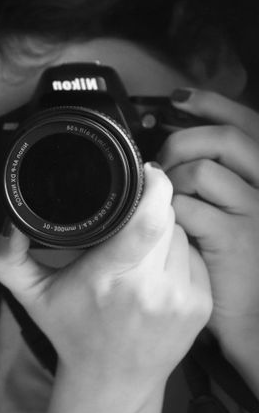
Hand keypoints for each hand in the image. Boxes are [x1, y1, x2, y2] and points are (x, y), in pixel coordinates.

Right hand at [0, 164, 211, 412]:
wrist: (111, 381)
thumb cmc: (69, 330)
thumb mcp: (29, 294)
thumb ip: (6, 258)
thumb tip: (8, 223)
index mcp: (105, 280)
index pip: (146, 222)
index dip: (153, 187)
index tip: (144, 170)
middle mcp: (148, 291)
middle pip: (165, 218)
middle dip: (149, 207)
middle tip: (127, 215)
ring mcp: (179, 299)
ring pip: (182, 233)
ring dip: (163, 229)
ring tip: (135, 248)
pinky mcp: (201, 306)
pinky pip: (194, 254)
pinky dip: (176, 251)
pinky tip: (154, 267)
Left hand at [159, 89, 258, 353]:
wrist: (254, 314)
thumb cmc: (235, 261)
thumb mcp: (234, 211)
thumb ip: (216, 178)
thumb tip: (173, 149)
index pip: (249, 123)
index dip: (215, 104)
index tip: (180, 97)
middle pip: (225, 139)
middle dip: (182, 142)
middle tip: (163, 164)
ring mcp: (258, 211)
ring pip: (203, 170)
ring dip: (172, 181)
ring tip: (166, 201)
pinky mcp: (236, 237)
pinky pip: (189, 208)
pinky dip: (169, 213)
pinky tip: (168, 225)